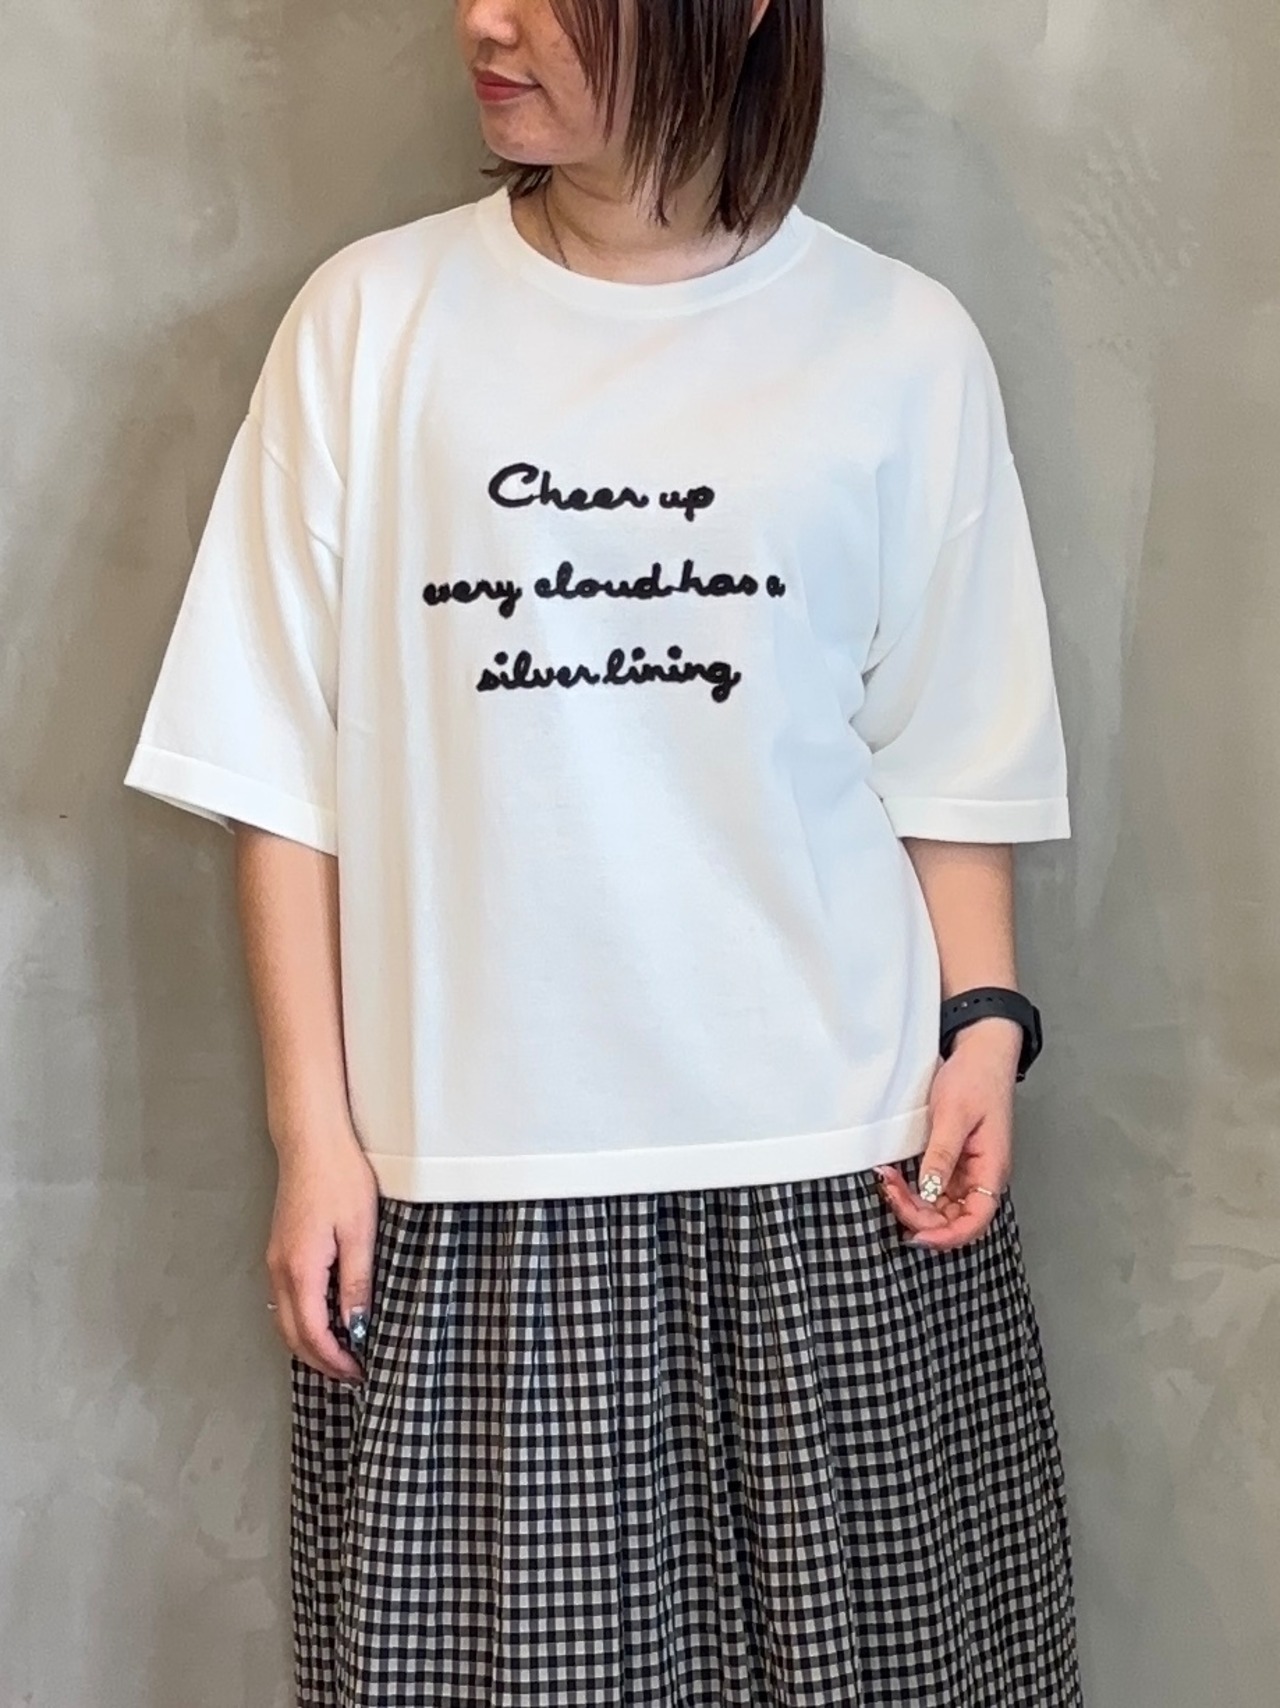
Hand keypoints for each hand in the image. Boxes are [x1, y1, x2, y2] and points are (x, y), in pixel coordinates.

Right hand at [264, 1125, 378, 1381]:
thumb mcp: (359, 1233)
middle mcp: (280, 1270)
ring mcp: (275, 1260)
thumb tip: (356, 1326)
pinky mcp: (280, 1249)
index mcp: (301, 1270)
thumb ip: (356, 1283)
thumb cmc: (339, 1178)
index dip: (335, 1360)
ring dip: (309, 1343)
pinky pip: (286, 1300)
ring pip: (285, 1319)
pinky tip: (325, 1320)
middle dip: (319, 1360)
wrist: (311, 1141)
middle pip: (291, 1334)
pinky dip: (303, 1320)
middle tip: (351, 1373)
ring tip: (341, 1353)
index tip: (360, 1372)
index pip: (313, 1334)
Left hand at [875, 1017, 1020, 1251]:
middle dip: (919, 1215)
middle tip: (889, 1191)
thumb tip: (930, 1193)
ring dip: (913, 1203)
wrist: (981, 1052)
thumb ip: (942, 1155)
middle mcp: (981, 1176)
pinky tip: (895, 1178)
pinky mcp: (953, 1160)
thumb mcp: (953, 1115)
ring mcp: (967, 1170)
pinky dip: (914, 1189)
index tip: (915, 1235)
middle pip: (953, 1218)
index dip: (946, 1236)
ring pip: (940, 1206)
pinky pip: (934, 1188)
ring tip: (887, 1182)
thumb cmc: (976, 1079)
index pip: (975, 1221)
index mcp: (991, 1170)